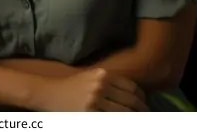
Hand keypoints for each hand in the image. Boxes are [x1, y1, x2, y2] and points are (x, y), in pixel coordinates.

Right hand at [33, 68, 148, 111]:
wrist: (50, 92)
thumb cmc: (72, 86)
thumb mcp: (91, 77)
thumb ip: (109, 82)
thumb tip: (132, 94)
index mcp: (102, 74)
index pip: (131, 87)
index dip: (141, 97)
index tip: (145, 104)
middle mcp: (100, 85)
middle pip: (130, 101)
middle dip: (141, 110)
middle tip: (147, 115)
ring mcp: (95, 100)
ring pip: (123, 113)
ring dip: (133, 118)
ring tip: (138, 121)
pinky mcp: (89, 113)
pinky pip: (111, 120)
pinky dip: (119, 122)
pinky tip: (123, 123)